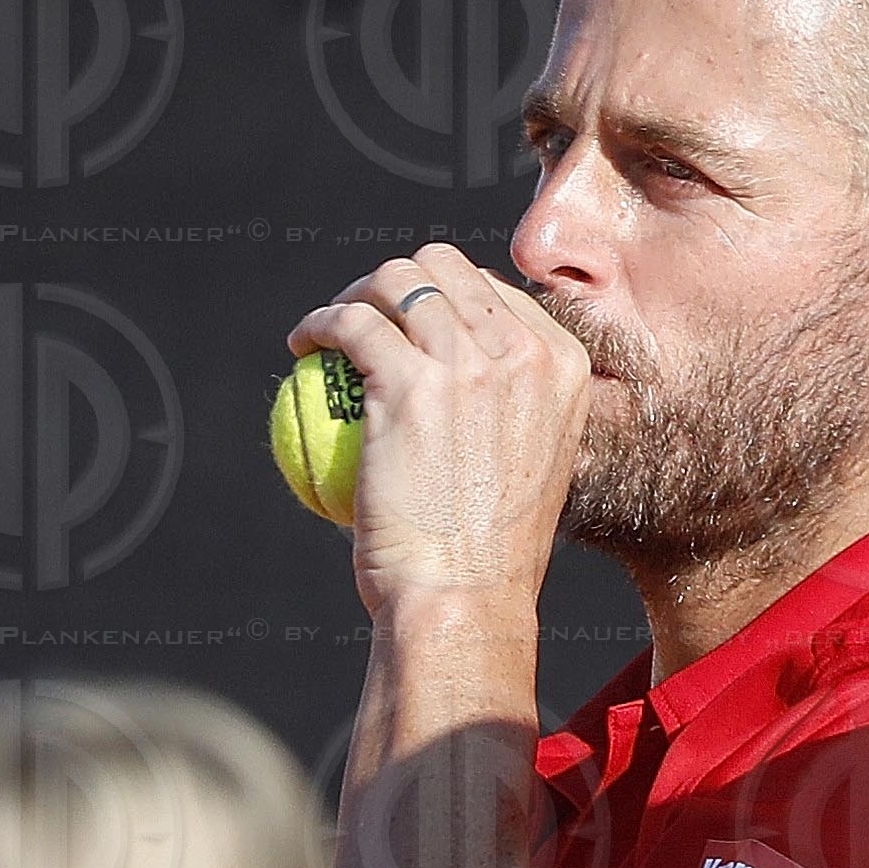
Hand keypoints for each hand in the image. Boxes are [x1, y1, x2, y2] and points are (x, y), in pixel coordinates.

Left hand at [287, 243, 592, 618]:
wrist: (466, 601)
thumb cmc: (493, 557)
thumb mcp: (533, 469)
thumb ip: (515, 412)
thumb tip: (475, 383)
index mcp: (566, 367)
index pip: (495, 292)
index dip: (444, 296)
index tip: (411, 326)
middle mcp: (525, 353)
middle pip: (444, 267)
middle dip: (398, 278)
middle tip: (366, 316)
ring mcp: (468, 363)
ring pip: (395, 280)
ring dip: (354, 292)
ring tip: (329, 328)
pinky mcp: (407, 381)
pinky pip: (348, 323)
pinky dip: (318, 324)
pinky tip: (302, 347)